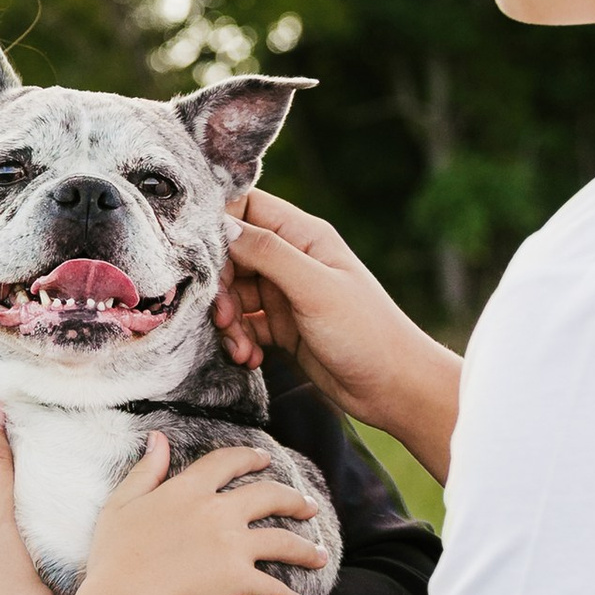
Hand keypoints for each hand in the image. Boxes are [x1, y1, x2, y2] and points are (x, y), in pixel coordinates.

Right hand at [73, 432, 327, 594]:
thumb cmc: (114, 556)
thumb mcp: (121, 504)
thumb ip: (146, 470)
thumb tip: (159, 439)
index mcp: (189, 490)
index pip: (227, 463)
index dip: (249, 457)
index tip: (264, 458)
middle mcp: (218, 512)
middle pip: (269, 496)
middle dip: (294, 499)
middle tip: (309, 505)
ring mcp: (233, 546)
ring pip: (285, 541)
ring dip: (307, 549)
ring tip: (320, 555)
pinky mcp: (239, 580)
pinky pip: (275, 589)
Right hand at [215, 186, 462, 475]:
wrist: (394, 388)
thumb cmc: (366, 332)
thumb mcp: (315, 288)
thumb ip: (268, 253)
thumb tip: (222, 225)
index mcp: (304, 235)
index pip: (245, 207)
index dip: (217, 224)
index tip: (200, 255)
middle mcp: (292, 259)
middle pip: (231, 254)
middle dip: (219, 286)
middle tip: (222, 317)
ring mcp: (285, 293)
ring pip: (233, 294)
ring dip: (227, 321)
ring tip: (239, 347)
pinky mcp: (282, 327)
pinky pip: (244, 325)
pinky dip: (239, 341)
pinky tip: (250, 359)